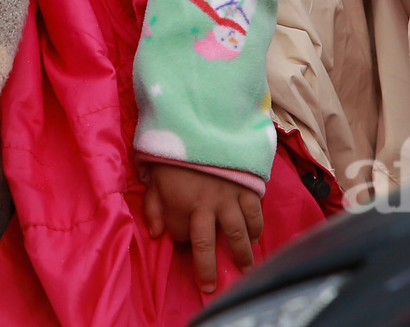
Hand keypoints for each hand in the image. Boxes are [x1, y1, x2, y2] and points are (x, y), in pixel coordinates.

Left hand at [141, 161, 263, 293]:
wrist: (202, 122)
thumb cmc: (175, 150)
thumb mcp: (155, 175)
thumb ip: (153, 205)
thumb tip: (155, 234)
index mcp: (182, 203)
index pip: (181, 235)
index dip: (181, 240)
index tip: (183, 239)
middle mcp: (207, 206)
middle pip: (208, 245)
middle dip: (208, 269)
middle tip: (211, 287)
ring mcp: (230, 197)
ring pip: (238, 233)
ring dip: (242, 253)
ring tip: (246, 268)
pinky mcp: (247, 187)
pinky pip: (255, 213)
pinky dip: (257, 227)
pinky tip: (256, 236)